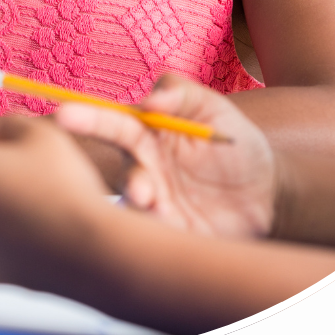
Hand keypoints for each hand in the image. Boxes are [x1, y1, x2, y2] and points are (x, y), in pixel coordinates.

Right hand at [55, 73, 275, 238]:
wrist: (270, 191)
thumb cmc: (233, 142)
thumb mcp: (213, 107)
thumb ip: (180, 93)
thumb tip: (149, 102)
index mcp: (147, 135)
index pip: (112, 123)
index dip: (87, 118)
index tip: (64, 114)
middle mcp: (144, 170)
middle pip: (122, 174)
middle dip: (128, 182)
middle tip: (142, 190)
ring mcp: (157, 206)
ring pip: (138, 212)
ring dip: (147, 215)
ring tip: (166, 213)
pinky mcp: (175, 236)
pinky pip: (162, 241)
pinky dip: (166, 239)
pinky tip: (181, 232)